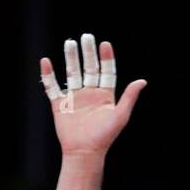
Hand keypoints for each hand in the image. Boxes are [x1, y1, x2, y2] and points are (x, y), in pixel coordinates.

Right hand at [39, 34, 146, 156]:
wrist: (85, 152)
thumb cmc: (105, 136)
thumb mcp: (120, 115)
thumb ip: (129, 97)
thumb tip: (142, 81)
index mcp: (105, 96)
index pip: (106, 72)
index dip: (106, 58)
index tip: (105, 44)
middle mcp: (90, 94)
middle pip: (88, 68)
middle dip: (87, 53)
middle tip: (86, 37)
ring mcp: (74, 98)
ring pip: (72, 73)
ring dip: (70, 58)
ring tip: (69, 43)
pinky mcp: (60, 104)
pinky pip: (52, 87)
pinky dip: (48, 75)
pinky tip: (46, 62)